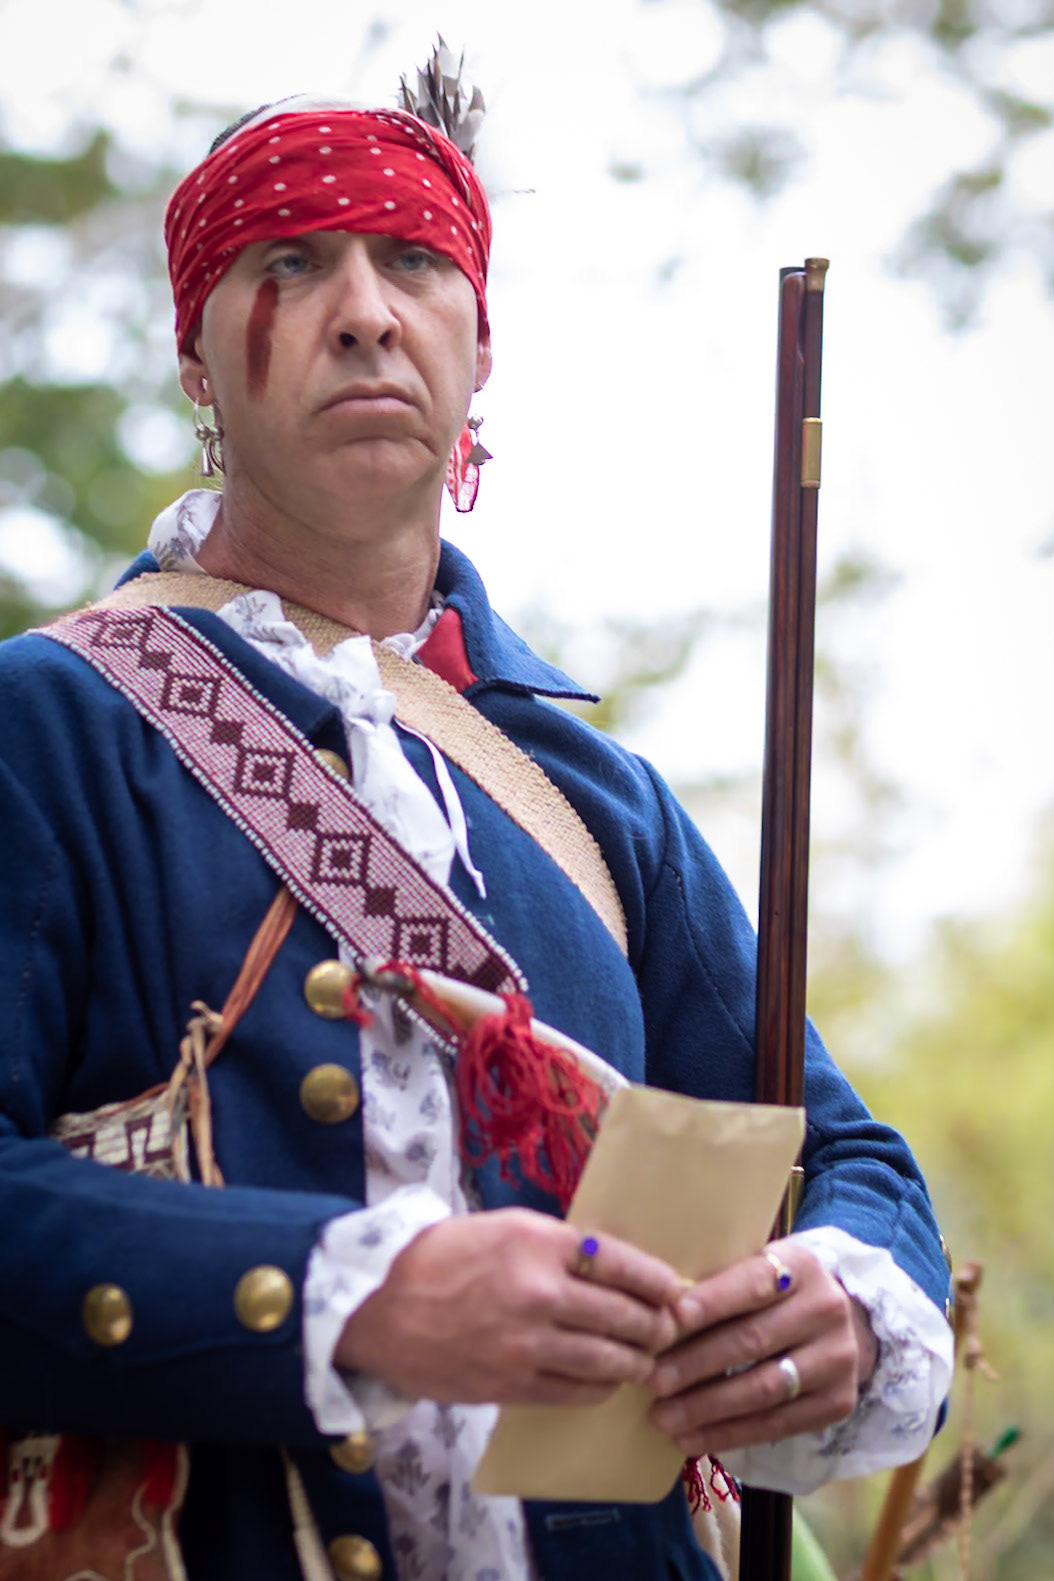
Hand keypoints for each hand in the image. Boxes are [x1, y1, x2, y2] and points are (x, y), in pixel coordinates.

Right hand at [335, 1209, 683, 1407]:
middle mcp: (539, 1291)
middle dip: (655, 1326)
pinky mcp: (511, 1384)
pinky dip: (599, 1390)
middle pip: (623, 1315)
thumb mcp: (503, 1227)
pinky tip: (606, 1383)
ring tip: (645, 1362)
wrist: (378, 1306)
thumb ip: (555, 1245)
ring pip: (606, 1360)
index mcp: (538, 1242)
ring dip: (635, 1363)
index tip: (675, 1290)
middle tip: (667, 1330)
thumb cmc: (439, 1257)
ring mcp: (526, 1343)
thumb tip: (608, 1266)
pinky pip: (574, 1392)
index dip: (658, 1281)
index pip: (621, 1262)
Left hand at [647, 1240, 877, 1456]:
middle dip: (697, 1364)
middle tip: (652, 1381)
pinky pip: (777, 1424)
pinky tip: (692, 1439)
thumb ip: (719, 1283)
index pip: (753, 1284)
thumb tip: (657, 1312)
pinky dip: (730, 1434)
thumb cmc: (773, 1291)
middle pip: (753, 1340)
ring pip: (763, 1389)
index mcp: (801, 1265)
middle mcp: (826, 1310)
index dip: (712, 1301)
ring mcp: (837, 1360)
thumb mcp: (756, 1268)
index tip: (671, 1318)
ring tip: (663, 1418)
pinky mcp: (837, 1402)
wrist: (841, 1322)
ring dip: (707, 1408)